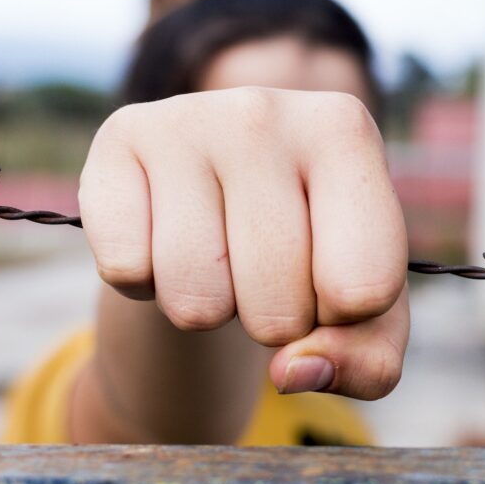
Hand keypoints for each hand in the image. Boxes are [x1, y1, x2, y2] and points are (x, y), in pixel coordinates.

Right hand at [79, 87, 408, 399]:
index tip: (333, 280)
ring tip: (218, 255)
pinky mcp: (117, 140)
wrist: (222, 185)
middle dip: (273, 322)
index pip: (362, 290)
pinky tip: (164, 237)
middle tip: (266, 271)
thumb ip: (367, 361)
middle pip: (277, 308)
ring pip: (195, 301)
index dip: (342, 319)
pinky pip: (126, 271)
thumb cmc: (312, 247)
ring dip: (207, 308)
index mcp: (346, 132)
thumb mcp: (365, 307)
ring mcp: (184, 120)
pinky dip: (144, 284)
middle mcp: (264, 111)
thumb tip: (291, 372)